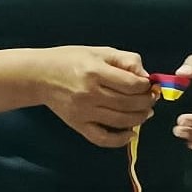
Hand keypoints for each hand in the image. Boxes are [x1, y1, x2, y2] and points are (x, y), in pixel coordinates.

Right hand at [39, 45, 154, 147]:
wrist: (40, 76)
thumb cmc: (71, 60)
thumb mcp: (100, 51)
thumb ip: (126, 60)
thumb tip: (146, 78)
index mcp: (95, 72)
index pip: (131, 85)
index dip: (146, 86)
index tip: (148, 85)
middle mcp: (89, 94)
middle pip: (129, 104)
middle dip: (147, 102)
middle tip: (151, 98)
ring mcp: (83, 112)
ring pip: (121, 121)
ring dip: (140, 118)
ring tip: (144, 112)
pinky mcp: (77, 125)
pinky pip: (102, 138)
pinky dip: (120, 140)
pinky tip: (130, 133)